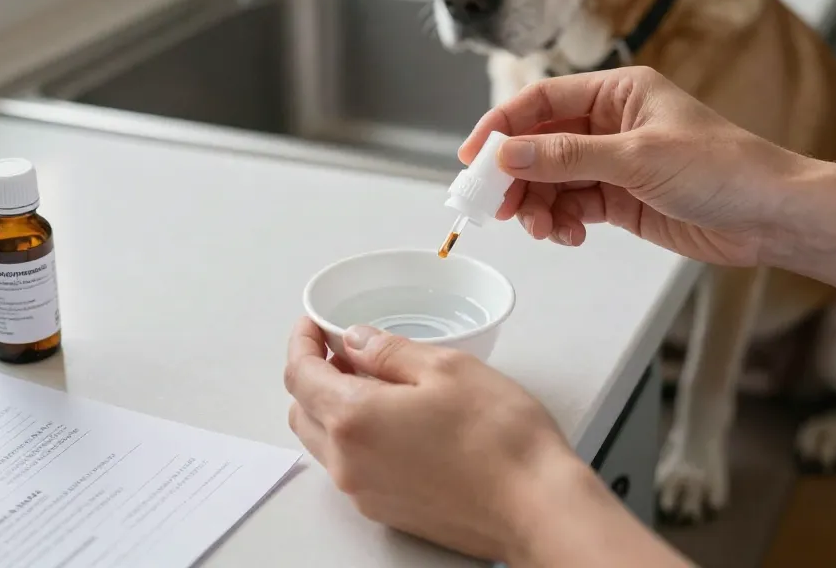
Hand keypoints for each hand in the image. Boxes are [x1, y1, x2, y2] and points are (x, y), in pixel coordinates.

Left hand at [284, 318, 593, 562]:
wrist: (536, 508)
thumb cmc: (500, 438)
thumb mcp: (446, 367)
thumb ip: (389, 351)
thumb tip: (356, 340)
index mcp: (353, 419)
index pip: (299, 374)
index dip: (302, 342)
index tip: (314, 324)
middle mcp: (348, 462)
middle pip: (303, 410)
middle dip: (314, 374)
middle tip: (347, 349)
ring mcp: (365, 492)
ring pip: (324, 442)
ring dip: (333, 407)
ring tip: (376, 381)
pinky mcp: (387, 510)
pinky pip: (351, 466)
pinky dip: (355, 436)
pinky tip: (394, 418)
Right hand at [460, 66, 800, 266]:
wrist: (772, 217)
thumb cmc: (723, 169)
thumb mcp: (637, 158)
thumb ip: (568, 157)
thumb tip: (509, 155)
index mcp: (618, 92)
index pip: (542, 101)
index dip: (502, 125)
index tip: (473, 156)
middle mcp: (611, 123)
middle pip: (540, 143)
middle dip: (517, 175)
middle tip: (497, 206)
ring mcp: (614, 162)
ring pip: (552, 180)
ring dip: (539, 205)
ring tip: (542, 229)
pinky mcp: (621, 198)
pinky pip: (573, 206)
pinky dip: (562, 222)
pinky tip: (569, 235)